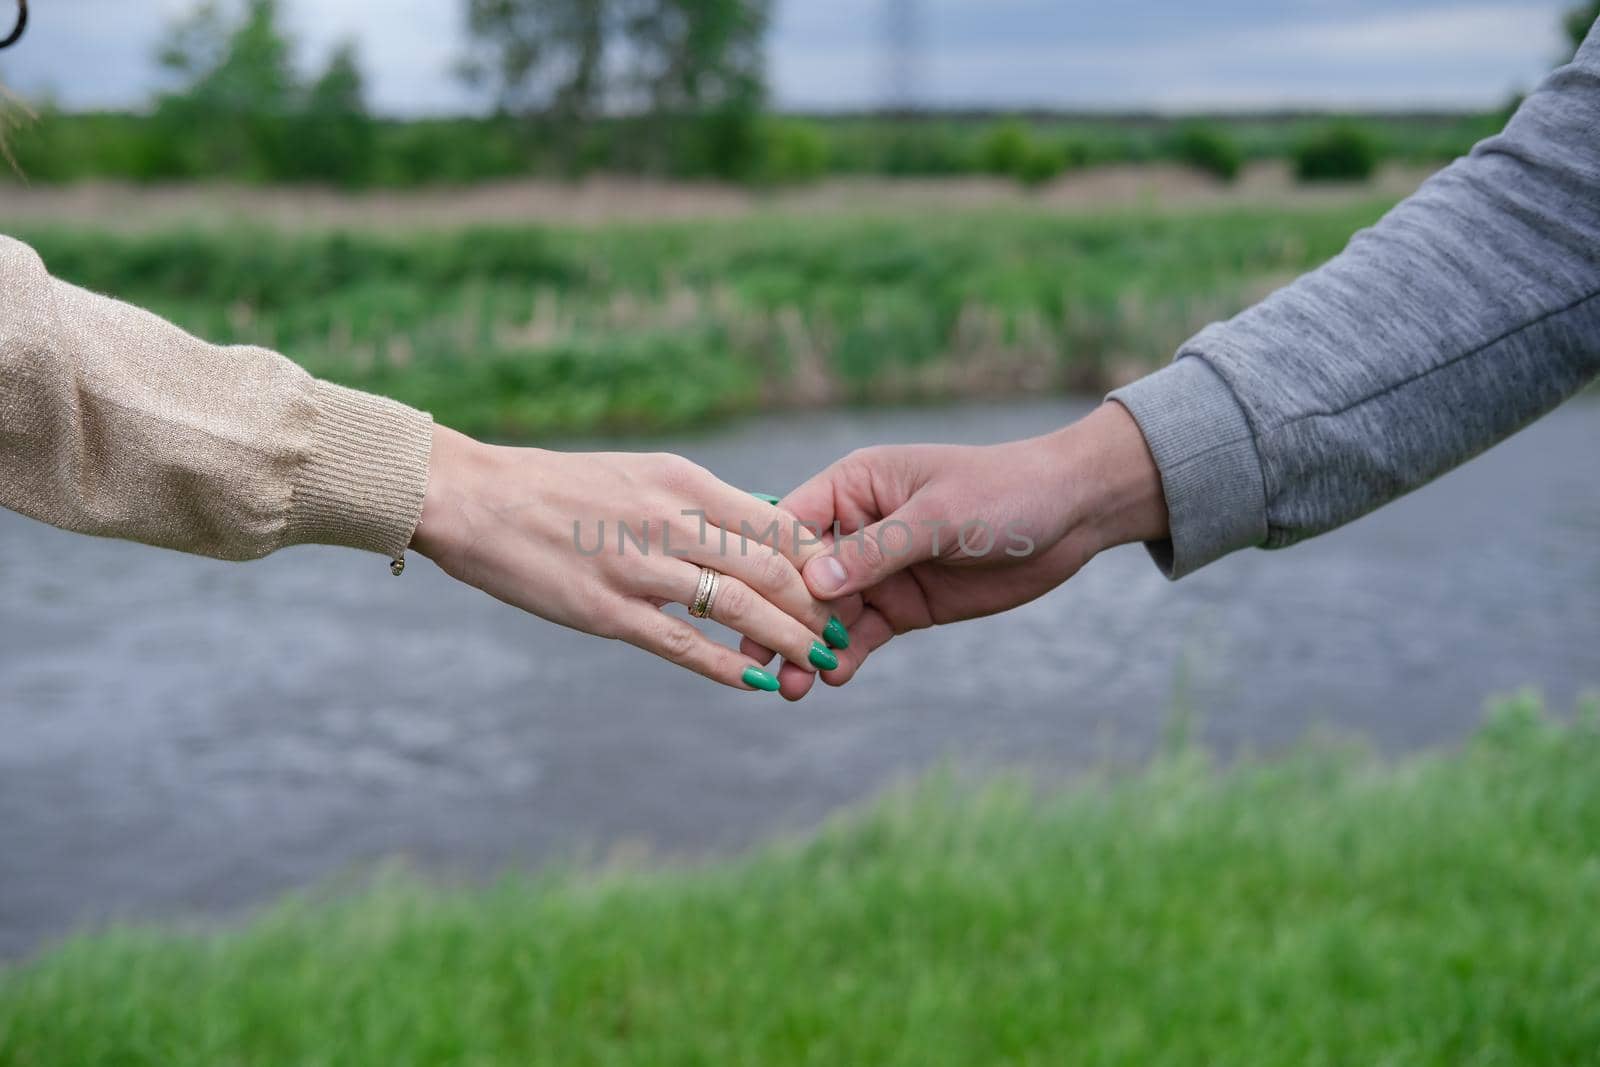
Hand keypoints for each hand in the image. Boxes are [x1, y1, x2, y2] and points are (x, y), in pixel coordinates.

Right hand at [411, 426, 855, 692]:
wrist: (476, 498)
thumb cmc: (560, 488)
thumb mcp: (641, 475)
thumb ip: (702, 502)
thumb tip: (766, 522)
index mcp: (683, 481)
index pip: (778, 522)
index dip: (821, 560)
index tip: (845, 585)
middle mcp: (670, 519)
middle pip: (771, 566)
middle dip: (817, 605)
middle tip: (843, 632)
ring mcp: (640, 567)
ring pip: (739, 607)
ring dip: (787, 638)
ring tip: (817, 662)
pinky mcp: (609, 610)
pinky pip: (683, 644)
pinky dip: (727, 666)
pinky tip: (756, 682)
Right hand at [743, 403, 1167, 697]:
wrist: (1071, 515)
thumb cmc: (1005, 491)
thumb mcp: (941, 515)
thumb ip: (879, 548)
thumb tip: (815, 580)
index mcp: (853, 486)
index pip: (790, 527)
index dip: (766, 567)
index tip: (745, 607)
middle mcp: (856, 528)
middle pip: (800, 579)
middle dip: (781, 619)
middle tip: (758, 663)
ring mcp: (879, 570)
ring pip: (827, 614)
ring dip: (807, 648)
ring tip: (791, 687)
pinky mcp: (903, 604)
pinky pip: (861, 634)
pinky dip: (845, 656)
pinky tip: (832, 678)